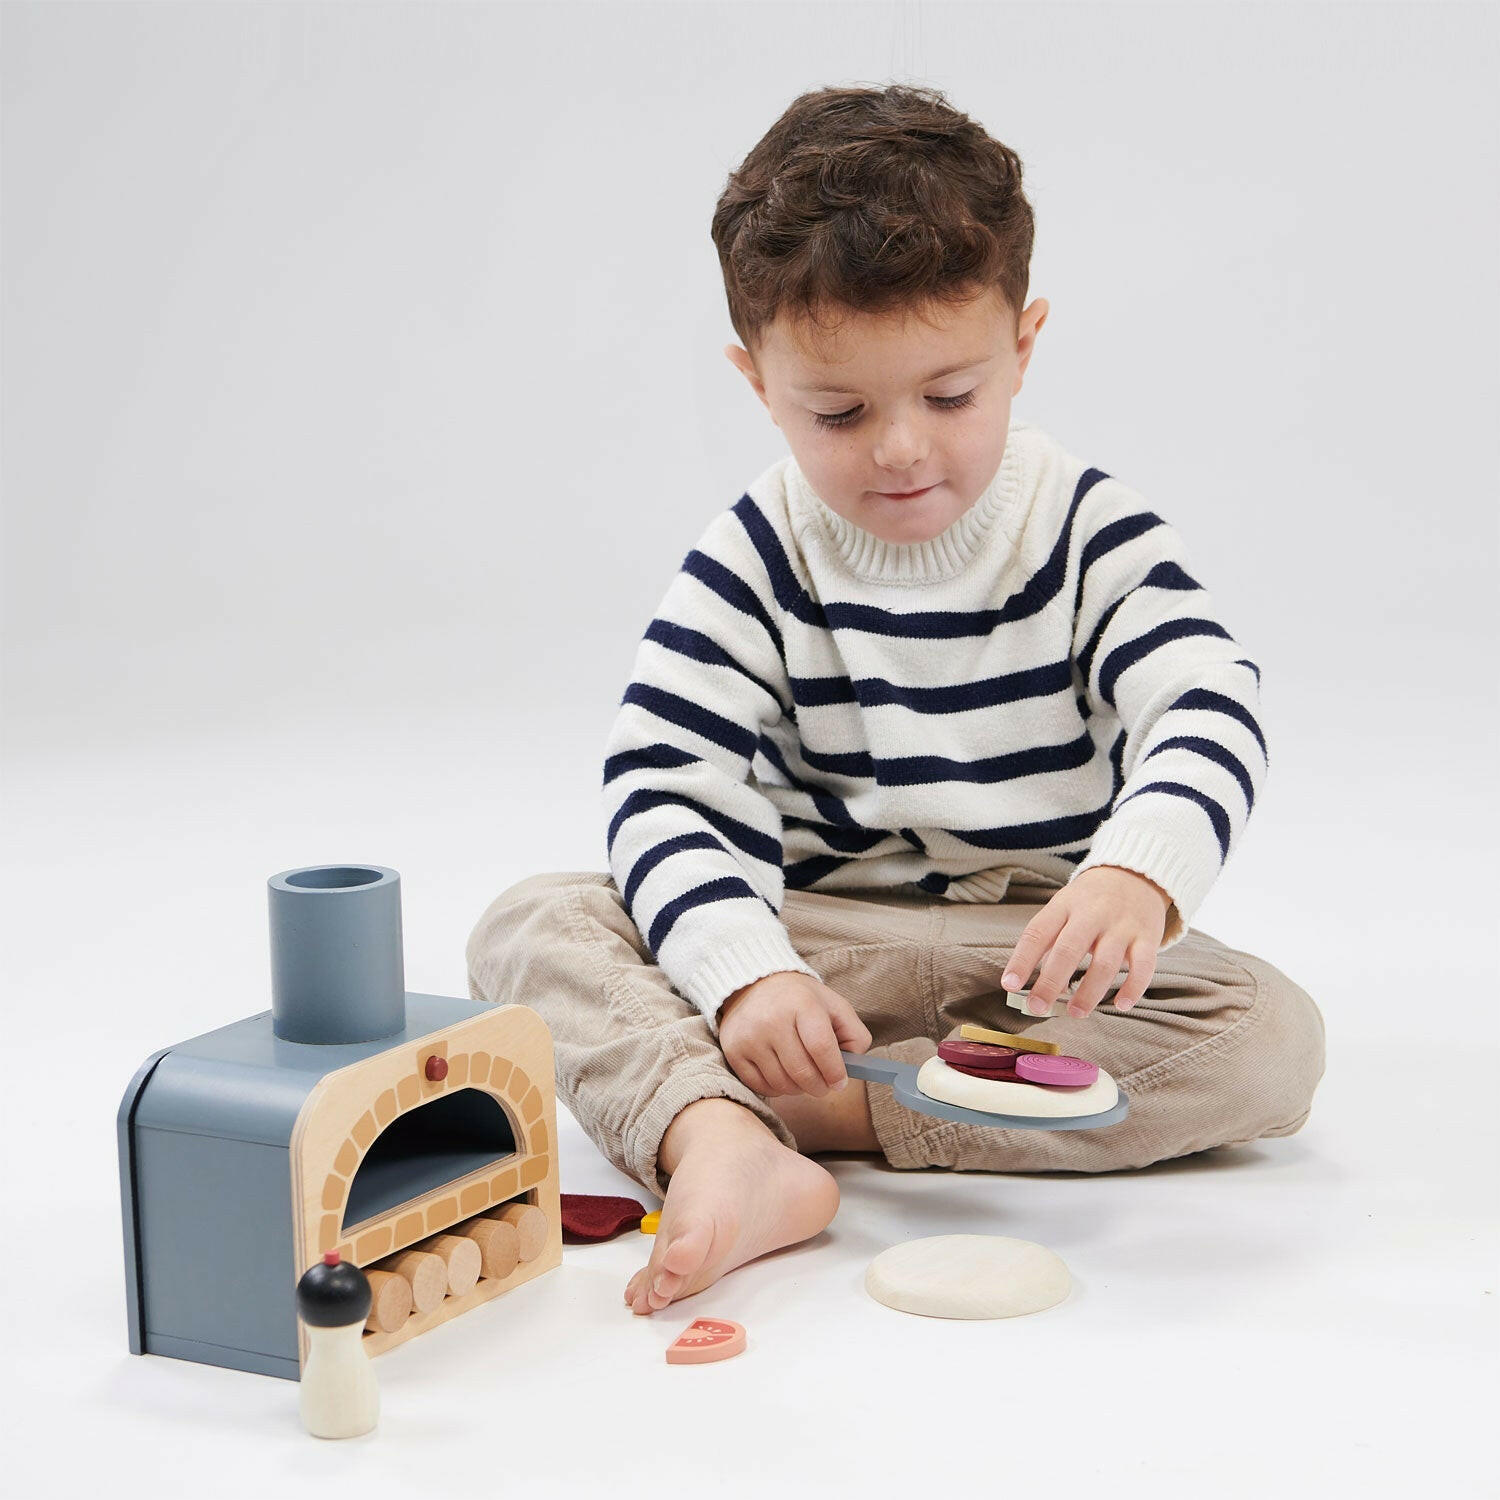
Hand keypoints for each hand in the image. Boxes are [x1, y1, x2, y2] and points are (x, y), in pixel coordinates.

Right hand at [717, 970, 873, 1097]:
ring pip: (782, 1083)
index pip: (821, 1047)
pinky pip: (760, 1086)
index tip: (840, 1082)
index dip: (835, 1072)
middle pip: (802, 1071)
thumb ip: (854, 1034)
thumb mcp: (834, 1006)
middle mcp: (772, 1019)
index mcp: (802, 1004)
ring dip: (799, 1089)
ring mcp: (750, 1036)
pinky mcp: (734, 1050)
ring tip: (804, 1077)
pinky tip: (783, 1075)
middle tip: (824, 1086)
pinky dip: (777, 1089)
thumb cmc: (800, 1000)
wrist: (755, 984)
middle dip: (820, 1087)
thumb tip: (854, 1067)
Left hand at [1000, 865, 1169, 1018]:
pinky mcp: (1147, 937)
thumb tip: (1035, 984)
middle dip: (1050, 982)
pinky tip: (1121, 1005)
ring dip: (1089, 992)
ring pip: (1105, 963)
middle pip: (1068, 949)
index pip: (1038, 932)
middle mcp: (1092, 913)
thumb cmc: (1090, 900)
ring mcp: (1121, 925)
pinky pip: (1143, 966)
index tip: (1009, 984)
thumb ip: (1048, 942)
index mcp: (1064, 905)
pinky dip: (1133, 988)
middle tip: (1037, 1007)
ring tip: (1076, 1013)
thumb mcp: (1064, 908)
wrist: (1135, 874)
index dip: (1022, 959)